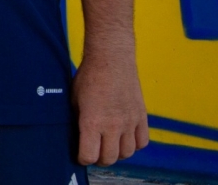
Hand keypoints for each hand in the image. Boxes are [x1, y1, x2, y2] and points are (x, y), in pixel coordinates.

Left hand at [73, 50, 148, 165]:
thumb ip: (79, 120)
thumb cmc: (89, 77)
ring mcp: (130, 122)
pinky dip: (134, 145)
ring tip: (110, 145)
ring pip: (127, 153)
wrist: (111, 59)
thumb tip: (80, 135)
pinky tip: (125, 138)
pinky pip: (142, 142)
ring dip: (117, 153)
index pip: (89, 155)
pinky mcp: (142, 116)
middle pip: (110, 158)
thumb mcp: (74, 99)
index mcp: (92, 122)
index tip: (80, 155)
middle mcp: (113, 125)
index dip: (83, 158)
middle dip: (100, 159)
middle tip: (95, 153)